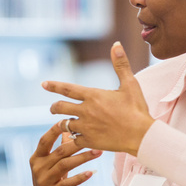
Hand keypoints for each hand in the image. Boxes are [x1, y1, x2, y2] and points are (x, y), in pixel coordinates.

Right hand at [30, 121, 102, 185]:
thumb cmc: (51, 181)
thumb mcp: (52, 164)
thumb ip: (59, 147)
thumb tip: (67, 128)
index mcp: (36, 158)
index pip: (44, 141)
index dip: (54, 130)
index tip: (66, 121)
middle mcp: (38, 168)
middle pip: (59, 152)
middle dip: (77, 144)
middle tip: (93, 138)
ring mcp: (44, 181)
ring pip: (65, 165)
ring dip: (83, 158)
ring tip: (97, 152)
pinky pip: (68, 183)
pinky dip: (80, 177)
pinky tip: (91, 172)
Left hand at [42, 42, 153, 156]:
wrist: (142, 135)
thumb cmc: (137, 109)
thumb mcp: (130, 84)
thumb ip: (120, 64)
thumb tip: (116, 44)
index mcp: (93, 95)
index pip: (67, 89)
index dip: (53, 86)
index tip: (43, 84)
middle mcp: (86, 111)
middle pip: (59, 107)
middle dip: (54, 107)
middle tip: (54, 108)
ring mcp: (86, 127)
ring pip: (64, 124)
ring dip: (64, 123)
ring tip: (67, 123)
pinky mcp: (89, 141)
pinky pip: (73, 140)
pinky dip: (73, 138)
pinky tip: (76, 138)